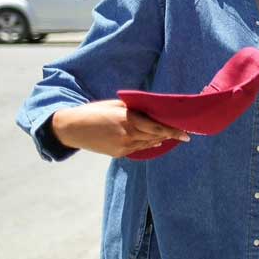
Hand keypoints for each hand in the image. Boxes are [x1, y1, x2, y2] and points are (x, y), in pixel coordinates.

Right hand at [50, 100, 189, 157]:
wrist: (72, 128)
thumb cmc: (95, 111)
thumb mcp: (116, 105)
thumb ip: (135, 110)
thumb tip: (153, 112)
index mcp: (127, 118)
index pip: (156, 126)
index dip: (173, 131)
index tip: (186, 133)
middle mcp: (127, 134)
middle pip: (156, 136)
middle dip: (171, 136)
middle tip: (185, 135)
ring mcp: (123, 146)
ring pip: (148, 144)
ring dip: (160, 140)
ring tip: (171, 137)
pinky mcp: (118, 153)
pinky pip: (138, 148)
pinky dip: (147, 144)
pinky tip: (154, 141)